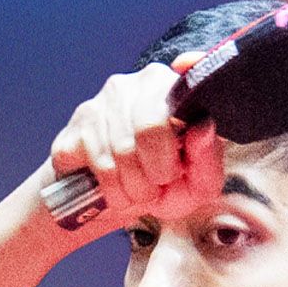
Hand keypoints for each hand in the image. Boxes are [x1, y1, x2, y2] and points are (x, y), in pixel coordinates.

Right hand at [46, 51, 224, 227]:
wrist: (119, 203)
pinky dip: (111, 188)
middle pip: (151, 126)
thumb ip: (208, 159)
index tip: (185, 139)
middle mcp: (143, 83)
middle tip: (157, 188)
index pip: (187, 88)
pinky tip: (115, 189)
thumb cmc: (165, 189)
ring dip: (133, 187)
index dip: (189, 96)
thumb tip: (202, 128)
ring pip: (121, 149)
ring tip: (137, 193)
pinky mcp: (80, 122)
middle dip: (156, 173)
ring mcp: (107, 98)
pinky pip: (98, 160)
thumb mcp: (196, 185)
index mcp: (179, 92)